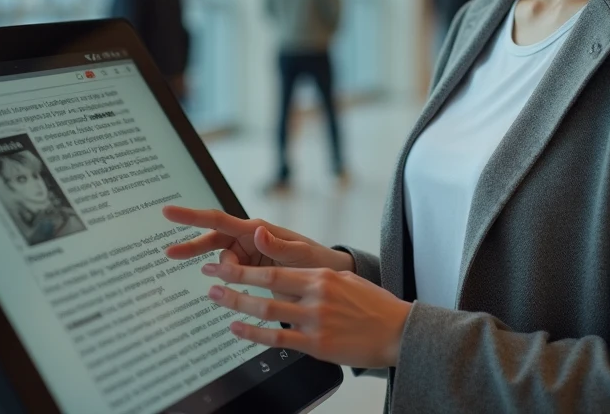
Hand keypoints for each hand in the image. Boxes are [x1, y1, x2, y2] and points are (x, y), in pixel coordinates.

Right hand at [162, 206, 354, 277]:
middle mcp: (248, 239)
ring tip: (216, 284)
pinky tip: (220, 290)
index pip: (218, 221)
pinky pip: (229, 273)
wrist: (327, 278)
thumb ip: (277, 244)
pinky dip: (223, 280)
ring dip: (216, 272)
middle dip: (192, 247)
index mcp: (256, 230)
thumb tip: (257, 230)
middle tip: (170, 254)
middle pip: (212, 241)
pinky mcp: (249, 270)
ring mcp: (248, 255)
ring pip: (220, 262)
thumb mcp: (299, 254)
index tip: (169, 212)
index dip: (191, 217)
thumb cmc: (316, 261)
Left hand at [201, 262, 411, 368]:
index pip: (275, 269)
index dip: (245, 268)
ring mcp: (315, 320)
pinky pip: (278, 339)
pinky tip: (237, 330)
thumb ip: (317, 278)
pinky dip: (253, 334)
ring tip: (217, 299)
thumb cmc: (373, 306)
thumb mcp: (345, 280)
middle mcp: (315, 295)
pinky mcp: (316, 344)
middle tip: (211, 277)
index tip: (223, 264)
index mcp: (321, 276)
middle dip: (234, 280)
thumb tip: (293, 275)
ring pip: (267, 311)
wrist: (398, 331)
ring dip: (238, 305)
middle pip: (265, 285)